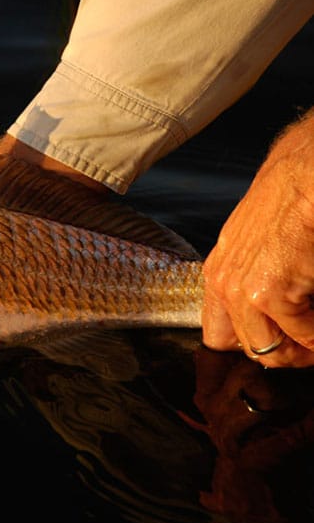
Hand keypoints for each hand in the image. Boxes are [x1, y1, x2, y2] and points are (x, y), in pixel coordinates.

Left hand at [201, 108, 313, 366]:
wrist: (311, 169)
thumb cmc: (293, 195)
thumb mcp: (257, 242)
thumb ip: (256, 278)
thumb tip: (281, 315)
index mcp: (218, 272)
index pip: (218, 335)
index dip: (250, 347)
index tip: (281, 346)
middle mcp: (223, 284)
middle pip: (247, 348)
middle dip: (286, 353)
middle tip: (310, 344)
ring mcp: (244, 291)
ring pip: (271, 351)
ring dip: (303, 349)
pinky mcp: (272, 293)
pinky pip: (303, 336)